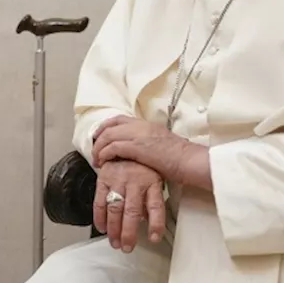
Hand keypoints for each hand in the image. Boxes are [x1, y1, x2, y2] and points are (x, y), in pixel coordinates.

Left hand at [92, 116, 210, 187]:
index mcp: (147, 124)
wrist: (190, 161)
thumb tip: (136, 150)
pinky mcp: (136, 147)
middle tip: (94, 149)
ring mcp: (138, 135)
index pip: (120, 119)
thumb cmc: (180, 158)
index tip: (99, 136)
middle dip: (98, 137)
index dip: (105, 126)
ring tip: (97, 160)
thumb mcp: (161, 144)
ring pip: (108, 136)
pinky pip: (113, 147)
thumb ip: (147, 142)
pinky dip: (104, 154)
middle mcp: (141, 126)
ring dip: (99, 148)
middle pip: (110, 125)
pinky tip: (103, 163)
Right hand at [93, 160, 166, 252]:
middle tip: (127, 247)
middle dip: (128, 233)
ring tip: (115, 243)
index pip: (156, 206)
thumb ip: (151, 200)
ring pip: (115, 209)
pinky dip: (99, 216)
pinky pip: (100, 200)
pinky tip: (102, 227)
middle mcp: (135, 181)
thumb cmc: (143, 164)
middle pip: (132, 212)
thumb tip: (150, 223)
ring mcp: (118, 180)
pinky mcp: (104, 178)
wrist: (126, 143)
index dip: (155, 224)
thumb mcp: (155, 178)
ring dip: (114, 229)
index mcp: (152, 182)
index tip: (153, 238)